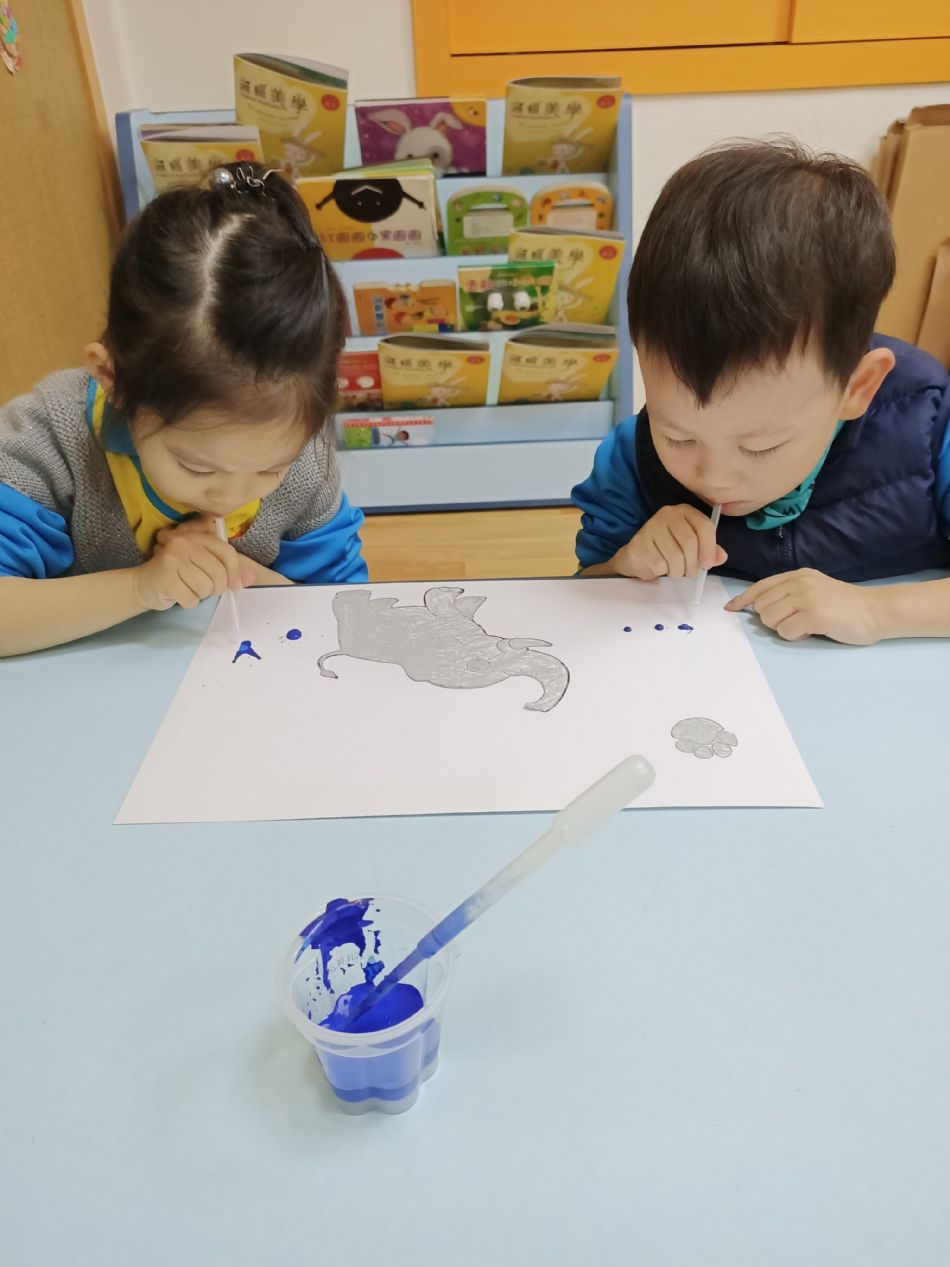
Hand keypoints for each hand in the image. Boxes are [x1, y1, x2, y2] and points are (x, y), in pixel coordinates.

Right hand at [134, 519, 255, 610]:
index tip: (234, 586)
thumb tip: (251, 578)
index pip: (227, 553)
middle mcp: (184, 543)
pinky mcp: (164, 577)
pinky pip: (191, 599)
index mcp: (197, 537)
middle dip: (215, 588)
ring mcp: (172, 559)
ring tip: (187, 588)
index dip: (235, 572)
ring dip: (200, 595)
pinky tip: (177, 595)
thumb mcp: (204, 567)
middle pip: (218, 574)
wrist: (143, 584)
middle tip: (204, 589)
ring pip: (205, 588)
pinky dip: (188, 603)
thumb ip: (228, 570)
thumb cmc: (178, 575)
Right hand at [610, 504, 727, 579]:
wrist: (640, 555)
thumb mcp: (694, 548)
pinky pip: (659, 563)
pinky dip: (663, 571)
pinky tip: (660, 567)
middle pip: (689, 541)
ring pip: (675, 556)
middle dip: (693, 564)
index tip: (707, 565)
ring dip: (678, 571)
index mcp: (686, 511)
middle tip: (691, 573)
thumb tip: (721, 557)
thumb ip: (709, 551)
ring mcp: (652, 526)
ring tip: (676, 571)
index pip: (704, 526)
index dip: (709, 547)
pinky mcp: (640, 541)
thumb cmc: (670, 549)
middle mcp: (668, 514)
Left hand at [725, 568, 883, 643]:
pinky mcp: (813, 615)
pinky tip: (811, 631)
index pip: (761, 586)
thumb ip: (790, 594)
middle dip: (771, 620)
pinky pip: (785, 631)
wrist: (876, 611)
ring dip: (783, 628)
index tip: (731, 608)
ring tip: (805, 626)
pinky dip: (793, 636)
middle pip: (762, 606)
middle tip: (794, 622)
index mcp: (798, 575)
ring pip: (770, 619)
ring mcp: (806, 598)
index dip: (743, 599)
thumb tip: (758, 607)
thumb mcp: (815, 589)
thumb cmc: (845, 605)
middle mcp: (799, 583)